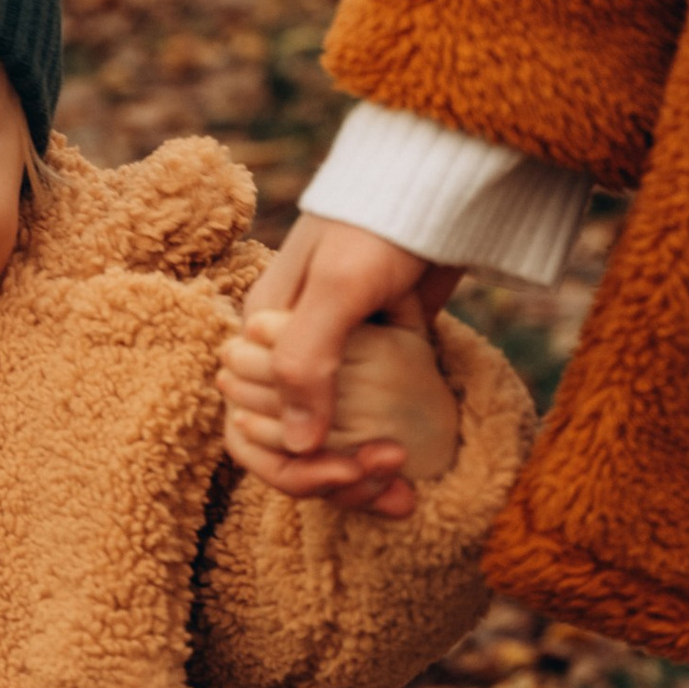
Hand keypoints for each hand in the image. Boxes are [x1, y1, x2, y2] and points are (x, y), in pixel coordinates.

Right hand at [234, 213, 461, 504]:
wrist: (437, 192)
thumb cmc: (377, 224)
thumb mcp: (339, 286)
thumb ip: (307, 360)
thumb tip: (295, 445)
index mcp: (260, 340)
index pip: (251, 432)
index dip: (296, 466)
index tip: (352, 471)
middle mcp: (286, 360)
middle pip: (287, 451)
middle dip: (333, 482)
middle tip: (392, 484)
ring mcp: (332, 369)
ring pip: (325, 450)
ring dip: (359, 483)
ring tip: (404, 495)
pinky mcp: (374, 373)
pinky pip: (363, 434)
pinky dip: (381, 464)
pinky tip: (410, 486)